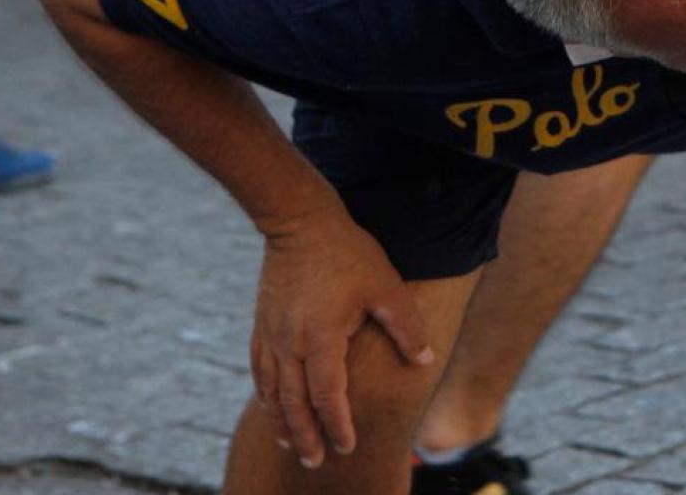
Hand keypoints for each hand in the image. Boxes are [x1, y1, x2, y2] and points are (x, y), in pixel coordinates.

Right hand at [249, 210, 434, 468]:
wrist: (299, 222)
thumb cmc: (348, 253)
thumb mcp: (386, 287)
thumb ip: (405, 326)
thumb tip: (424, 359)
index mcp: (322, 338)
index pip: (328, 396)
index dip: (338, 425)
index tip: (348, 446)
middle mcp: (291, 343)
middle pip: (295, 404)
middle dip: (307, 436)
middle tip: (316, 463)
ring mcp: (272, 335)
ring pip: (273, 392)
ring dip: (284, 422)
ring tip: (293, 446)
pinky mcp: (262, 324)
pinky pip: (260, 371)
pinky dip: (267, 396)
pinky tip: (273, 406)